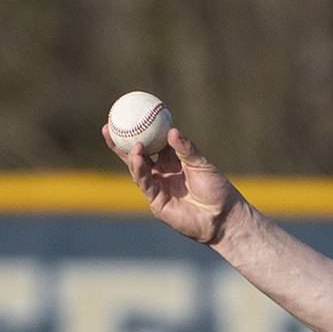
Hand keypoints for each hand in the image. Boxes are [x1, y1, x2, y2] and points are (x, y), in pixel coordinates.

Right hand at [101, 122, 242, 246]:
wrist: (223, 217)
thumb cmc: (217, 189)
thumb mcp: (202, 164)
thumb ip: (186, 149)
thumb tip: (171, 130)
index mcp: (172, 160)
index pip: (150, 143)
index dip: (137, 131)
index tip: (126, 115)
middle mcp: (162, 173)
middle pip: (136, 156)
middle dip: (120, 143)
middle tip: (109, 127)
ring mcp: (158, 188)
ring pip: (137, 170)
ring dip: (132, 157)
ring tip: (133, 145)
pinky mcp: (157, 203)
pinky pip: (145, 184)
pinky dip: (139, 171)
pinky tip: (137, 158)